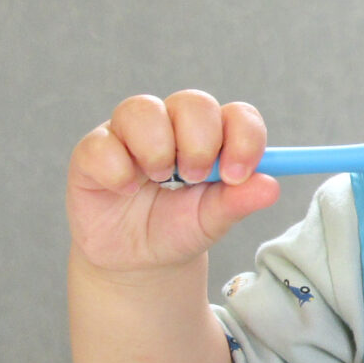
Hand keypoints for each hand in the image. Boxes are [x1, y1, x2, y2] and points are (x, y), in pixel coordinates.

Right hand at [67, 90, 278, 274]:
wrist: (135, 259)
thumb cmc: (178, 229)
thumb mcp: (211, 220)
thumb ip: (238, 202)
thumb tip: (271, 186)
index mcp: (212, 137)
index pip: (237, 115)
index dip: (244, 138)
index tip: (237, 175)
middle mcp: (171, 124)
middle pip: (193, 102)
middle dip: (200, 142)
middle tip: (194, 178)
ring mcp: (129, 134)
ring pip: (142, 109)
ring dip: (157, 149)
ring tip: (160, 181)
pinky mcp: (93, 151)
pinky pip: (102, 144)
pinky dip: (118, 170)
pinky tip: (126, 191)